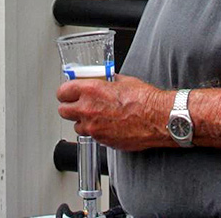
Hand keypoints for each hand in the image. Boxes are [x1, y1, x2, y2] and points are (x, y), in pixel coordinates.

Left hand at [56, 74, 170, 151]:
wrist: (157, 118)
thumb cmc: (144, 99)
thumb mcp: (122, 81)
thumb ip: (106, 81)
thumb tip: (103, 80)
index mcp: (91, 90)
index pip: (63, 91)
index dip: (65, 92)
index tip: (68, 92)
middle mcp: (88, 110)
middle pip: (63, 111)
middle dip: (69, 107)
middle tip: (77, 104)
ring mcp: (94, 128)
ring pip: (76, 126)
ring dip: (82, 121)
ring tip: (96, 116)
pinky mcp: (102, 141)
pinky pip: (92, 136)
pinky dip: (96, 131)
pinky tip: (107, 125)